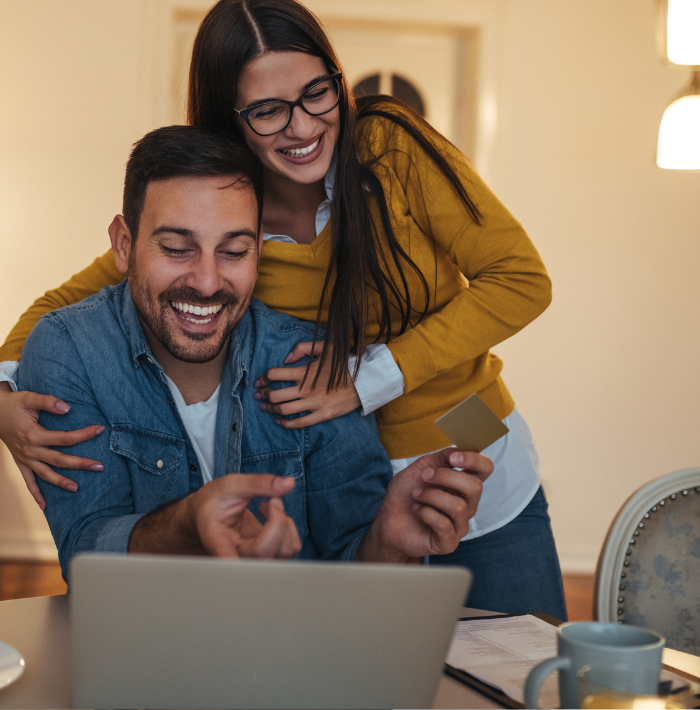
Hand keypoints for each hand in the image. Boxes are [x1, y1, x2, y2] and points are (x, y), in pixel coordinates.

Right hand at [0, 383, 104, 508]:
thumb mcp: (29, 398)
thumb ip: (48, 402)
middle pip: (59, 459)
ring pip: (46, 474)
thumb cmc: (14, 404)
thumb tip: (67, 408)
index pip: (64, 438)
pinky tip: (45, 507)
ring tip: (77, 489)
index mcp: (33, 435)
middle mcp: (29, 450)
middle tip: (99, 467)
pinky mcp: (21, 463)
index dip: (83, 434)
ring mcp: (25, 459)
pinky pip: (29, 482)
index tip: (100, 429)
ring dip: (61, 482)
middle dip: (80, 463)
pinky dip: (36, 495)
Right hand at [189, 474, 301, 558]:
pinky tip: (272, 518)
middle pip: (265, 552)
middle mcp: (235, 555)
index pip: (226, 554)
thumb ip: (258, 483)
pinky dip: (288, 528)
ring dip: (285, 523)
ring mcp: (253, 558)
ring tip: (269, 506)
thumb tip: (289, 483)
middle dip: (278, 521)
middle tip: (271, 500)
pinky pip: (291, 548)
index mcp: (217, 538)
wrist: (209, 513)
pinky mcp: (267, 555)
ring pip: (284, 552)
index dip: (233, 561)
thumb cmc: (215, 501)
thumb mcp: (231, 485)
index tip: (233, 562)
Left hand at [253, 341, 360, 427]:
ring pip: (284, 410)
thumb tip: (285, 360)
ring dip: (270, 409)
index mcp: (304, 372)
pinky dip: (286, 424)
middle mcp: (306, 389)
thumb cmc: (344, 362)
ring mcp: (313, 404)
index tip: (258, 381)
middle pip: (275, 394)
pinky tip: (279, 422)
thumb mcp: (324, 347)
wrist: (365, 380)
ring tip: (264, 407)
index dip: (262, 378)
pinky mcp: (322, 415)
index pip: (274, 375)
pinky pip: (299, 423)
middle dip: (263, 395)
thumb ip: (302, 348)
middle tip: (258, 395)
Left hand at [359, 448, 493, 560]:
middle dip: (445, 477)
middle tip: (424, 477)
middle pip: (475, 487)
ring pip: (458, 506)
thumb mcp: (421, 467)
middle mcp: (467, 504)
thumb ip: (442, 458)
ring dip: (431, 496)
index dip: (474, 461)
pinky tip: (417, 510)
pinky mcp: (449, 542)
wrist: (388, 518)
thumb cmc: (407, 493)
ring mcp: (460, 524)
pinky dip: (425, 513)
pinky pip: (445, 525)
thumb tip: (459, 451)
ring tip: (416, 495)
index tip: (453, 458)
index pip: (485, 469)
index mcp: (463, 483)